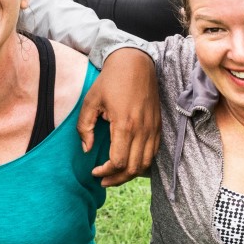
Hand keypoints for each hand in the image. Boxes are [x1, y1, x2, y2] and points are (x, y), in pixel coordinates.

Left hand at [81, 48, 159, 185]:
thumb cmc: (110, 80)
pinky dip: (142, 163)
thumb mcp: (90, 101)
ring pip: (146, 164)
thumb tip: (88, 149)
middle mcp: (142, 129)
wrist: (135, 63)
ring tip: (115, 175)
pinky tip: (129, 163)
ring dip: (130, 174)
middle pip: (133, 168)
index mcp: (125, 124)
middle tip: (103, 179)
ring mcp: (153, 128)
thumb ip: (85, 127)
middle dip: (117, 178)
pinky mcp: (158, 126)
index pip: (118, 162)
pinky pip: (153, 153)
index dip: (106, 172)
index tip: (94, 170)